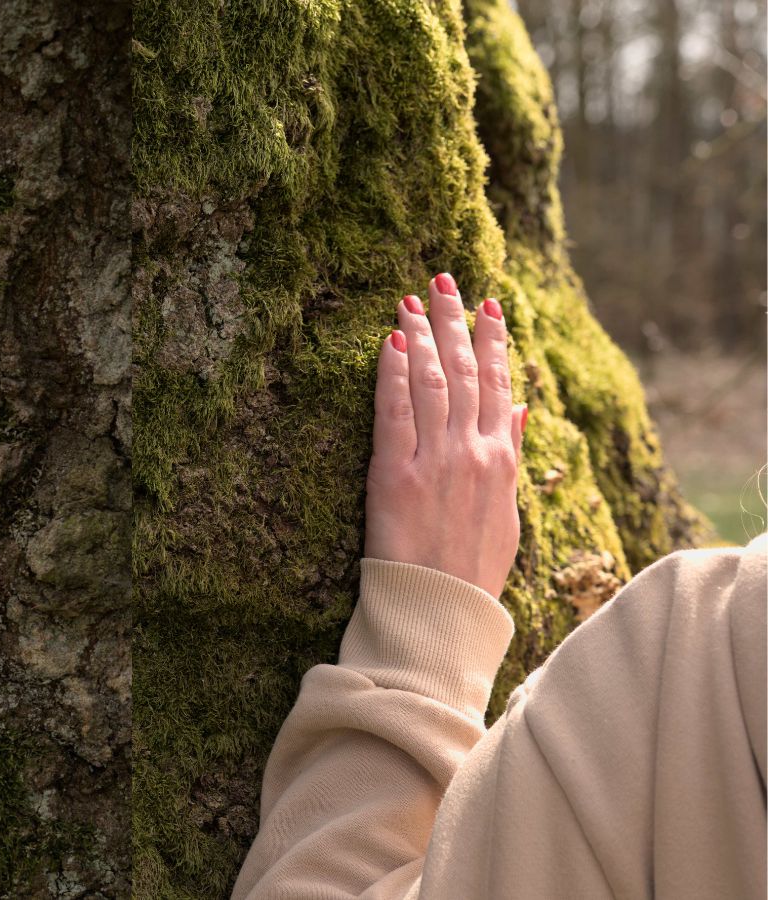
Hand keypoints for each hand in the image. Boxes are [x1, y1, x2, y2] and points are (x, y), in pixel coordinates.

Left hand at [364, 273, 525, 598]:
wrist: (441, 613)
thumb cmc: (473, 570)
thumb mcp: (507, 513)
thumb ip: (511, 456)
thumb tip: (522, 410)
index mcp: (500, 461)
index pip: (500, 385)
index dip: (494, 341)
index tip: (489, 304)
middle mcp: (471, 453)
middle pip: (466, 371)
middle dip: (455, 322)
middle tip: (444, 280)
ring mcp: (434, 462)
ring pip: (433, 382)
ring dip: (423, 335)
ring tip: (412, 299)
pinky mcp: (394, 475)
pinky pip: (395, 411)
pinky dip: (394, 373)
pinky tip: (391, 341)